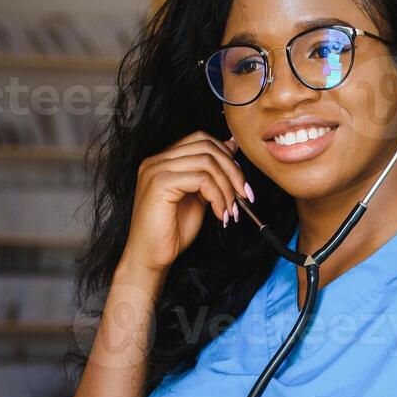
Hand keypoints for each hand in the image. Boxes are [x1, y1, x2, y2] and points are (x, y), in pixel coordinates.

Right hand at [119, 130, 253, 276]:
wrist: (151, 256)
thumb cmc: (172, 231)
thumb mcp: (199, 197)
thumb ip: (211, 174)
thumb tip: (232, 148)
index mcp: (165, 160)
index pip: (202, 139)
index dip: (227, 157)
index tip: (241, 183)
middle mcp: (157, 160)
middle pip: (206, 146)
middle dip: (233, 170)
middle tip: (244, 196)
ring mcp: (156, 169)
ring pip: (207, 162)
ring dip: (227, 187)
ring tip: (231, 210)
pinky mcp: (159, 183)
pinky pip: (201, 179)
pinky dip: (218, 197)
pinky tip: (220, 214)